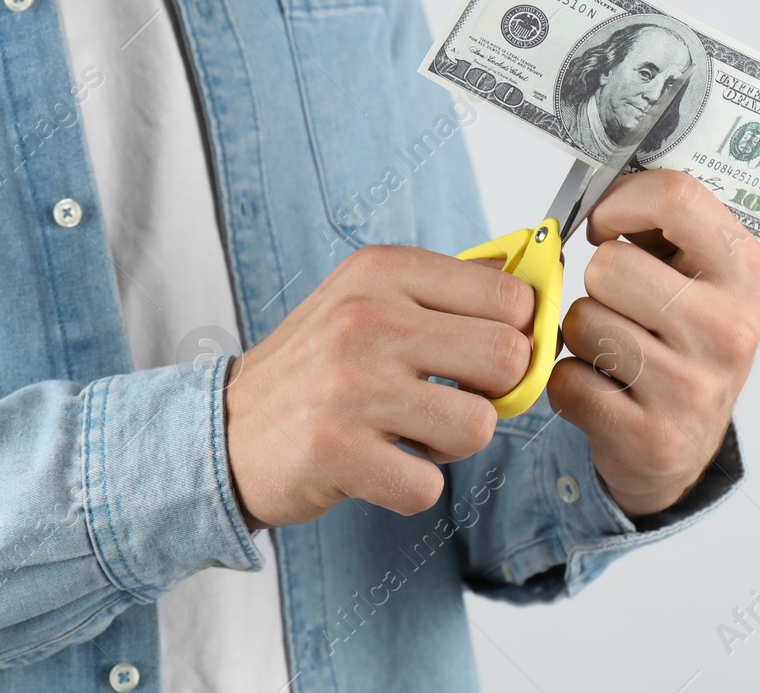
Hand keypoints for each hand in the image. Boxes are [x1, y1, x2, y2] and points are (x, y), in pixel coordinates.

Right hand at [224, 245, 534, 528]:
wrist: (224, 431)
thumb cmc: (314, 368)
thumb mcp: (369, 299)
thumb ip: (450, 292)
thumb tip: (535, 293)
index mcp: (382, 271)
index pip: (510, 297)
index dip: (516, 337)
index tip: (487, 359)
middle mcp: (366, 318)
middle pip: (507, 358)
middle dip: (492, 394)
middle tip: (450, 401)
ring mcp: (350, 385)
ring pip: (478, 427)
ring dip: (452, 446)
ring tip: (407, 434)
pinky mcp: (336, 450)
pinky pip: (429, 486)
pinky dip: (412, 488)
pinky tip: (377, 466)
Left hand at [546, 170, 759, 518]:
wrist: (684, 445)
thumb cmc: (681, 341)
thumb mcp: (696, 273)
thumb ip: (662, 223)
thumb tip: (601, 182)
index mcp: (747, 271)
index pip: (675, 197)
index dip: (620, 201)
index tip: (607, 222)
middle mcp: (730, 329)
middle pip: (609, 265)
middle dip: (598, 283)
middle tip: (623, 308)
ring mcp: (694, 388)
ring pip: (581, 321)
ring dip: (582, 336)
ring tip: (617, 353)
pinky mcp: (651, 436)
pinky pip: (566, 380)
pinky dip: (569, 385)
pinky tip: (605, 392)